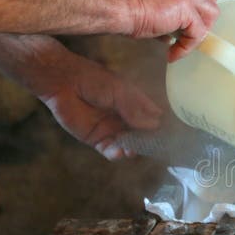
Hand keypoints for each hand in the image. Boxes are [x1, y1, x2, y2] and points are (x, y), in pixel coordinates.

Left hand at [38, 54, 163, 160]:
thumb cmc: (94, 81)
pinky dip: (116, 153)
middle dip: (148, 141)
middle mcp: (125, 118)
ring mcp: (112, 130)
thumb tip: (155, 125)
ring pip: (128, 144)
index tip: (171, 133)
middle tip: (153, 147)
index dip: (160, 125)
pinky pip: (110, 150)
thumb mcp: (120, 91)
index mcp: (134, 104)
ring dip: (133, 149)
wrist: (64, 83)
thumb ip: (134, 109)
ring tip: (133, 150)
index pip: (152, 117)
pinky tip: (120, 151)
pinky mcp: (97, 139)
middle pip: (142, 134)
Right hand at [105, 0, 218, 61]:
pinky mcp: (185, 7)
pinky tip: (172, 53)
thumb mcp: (143, 6)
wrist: (109, 3)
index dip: (194, 8)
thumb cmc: (115, 5)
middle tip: (187, 36)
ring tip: (181, 46)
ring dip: (199, 32)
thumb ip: (161, 15)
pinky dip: (188, 46)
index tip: (183, 26)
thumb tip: (169, 35)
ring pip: (211, 12)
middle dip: (203, 18)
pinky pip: (198, 32)